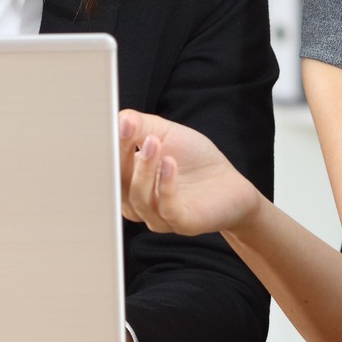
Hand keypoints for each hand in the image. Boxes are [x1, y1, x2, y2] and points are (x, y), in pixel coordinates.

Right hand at [117, 109, 264, 237]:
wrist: (230, 184)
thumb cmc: (194, 159)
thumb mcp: (166, 134)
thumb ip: (142, 126)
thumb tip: (120, 118)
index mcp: (129, 182)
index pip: (112, 167)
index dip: (111, 146)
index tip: (116, 124)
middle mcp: (139, 202)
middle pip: (120, 185)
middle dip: (122, 157)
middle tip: (129, 130)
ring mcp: (159, 216)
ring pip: (140, 199)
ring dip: (144, 169)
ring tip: (154, 143)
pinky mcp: (182, 223)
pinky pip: (167, 209)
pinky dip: (166, 185)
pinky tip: (170, 163)